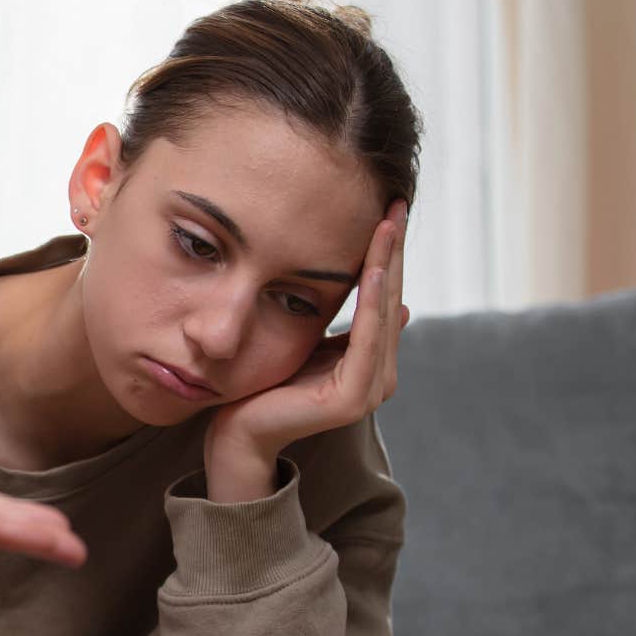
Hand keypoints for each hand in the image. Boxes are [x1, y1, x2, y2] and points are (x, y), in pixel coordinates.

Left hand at [203, 201, 410, 499]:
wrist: (236, 432)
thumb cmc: (262, 384)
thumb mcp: (306, 339)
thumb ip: (341, 319)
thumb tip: (379, 281)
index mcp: (370, 361)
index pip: (385, 295)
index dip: (388, 252)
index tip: (389, 208)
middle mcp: (379, 375)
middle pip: (391, 298)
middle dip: (393, 249)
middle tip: (399, 202)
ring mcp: (370, 389)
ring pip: (384, 314)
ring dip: (387, 266)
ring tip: (388, 225)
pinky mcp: (353, 398)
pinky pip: (367, 340)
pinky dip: (372, 304)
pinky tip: (373, 271)